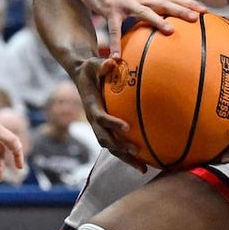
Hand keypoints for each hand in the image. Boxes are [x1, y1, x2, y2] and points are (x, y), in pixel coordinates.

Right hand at [71, 0, 203, 55]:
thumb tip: (147, 21)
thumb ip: (136, 7)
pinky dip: (116, 43)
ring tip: (172, 32)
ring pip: (145, 12)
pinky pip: (114, 29)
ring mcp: (124, 3)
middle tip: (199, 17)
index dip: (188, 3)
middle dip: (183, 9)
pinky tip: (116, 57)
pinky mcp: (109, 9)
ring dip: (159, 21)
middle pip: (166, 2)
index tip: (206, 10)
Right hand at [74, 56, 148, 172]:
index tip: (127, 127)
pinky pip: (116, 145)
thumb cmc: (91, 69)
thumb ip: (102, 64)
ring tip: (144, 169)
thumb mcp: (94, 64)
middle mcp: (94, 120)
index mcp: (91, 106)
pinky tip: (145, 161)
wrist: (82, 77)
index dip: (112, 123)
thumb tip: (113, 60)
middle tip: (137, 152)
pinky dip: (128, 155)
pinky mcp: (106, 129)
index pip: (100, 118)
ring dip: (126, 159)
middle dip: (120, 148)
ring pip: (111, 147)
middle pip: (105, 140)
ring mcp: (99, 127)